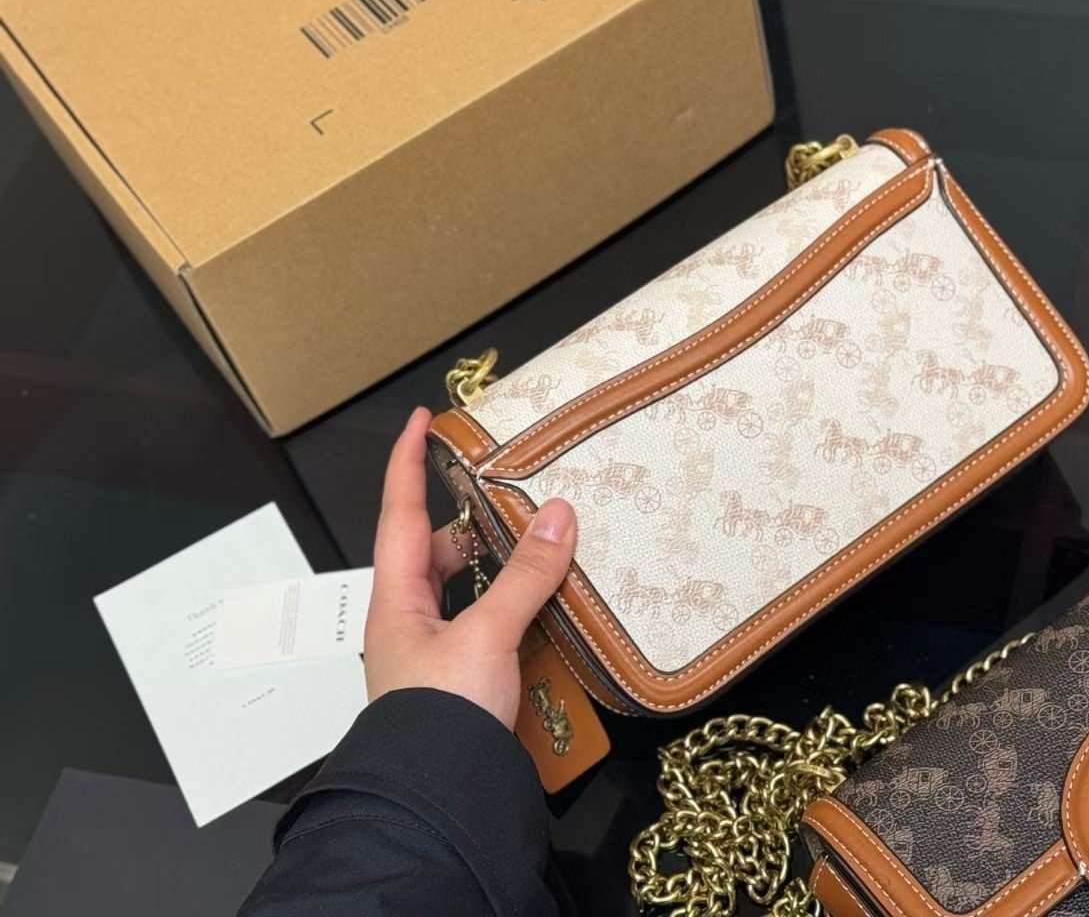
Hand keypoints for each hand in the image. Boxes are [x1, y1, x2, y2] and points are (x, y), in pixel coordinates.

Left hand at [363, 406, 575, 727]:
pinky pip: (490, 630)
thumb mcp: (485, 635)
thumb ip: (523, 575)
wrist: (435, 803)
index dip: (406, 462)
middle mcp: (409, 624)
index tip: (421, 418)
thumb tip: (558, 513)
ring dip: (500, 569)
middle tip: (511, 492)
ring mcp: (436, 658)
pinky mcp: (465, 687)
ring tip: (543, 544)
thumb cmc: (442, 712)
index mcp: (396, 600)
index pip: (399, 513)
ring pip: (466, 594)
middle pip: (437, 554)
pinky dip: (516, 611)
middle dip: (471, 520)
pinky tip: (550, 608)